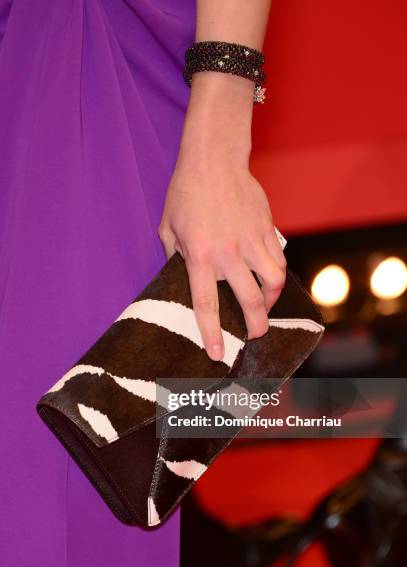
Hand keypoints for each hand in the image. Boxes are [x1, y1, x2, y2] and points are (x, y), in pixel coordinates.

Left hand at [158, 73, 286, 361]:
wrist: (213, 158)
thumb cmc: (186, 192)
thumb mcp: (167, 227)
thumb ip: (174, 257)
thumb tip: (182, 279)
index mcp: (199, 255)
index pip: (206, 304)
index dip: (211, 333)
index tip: (217, 354)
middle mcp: (228, 253)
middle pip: (250, 301)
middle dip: (255, 326)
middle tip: (254, 335)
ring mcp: (251, 241)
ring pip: (273, 282)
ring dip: (271, 301)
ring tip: (264, 307)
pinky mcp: (267, 229)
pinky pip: (279, 260)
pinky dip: (277, 275)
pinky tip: (269, 279)